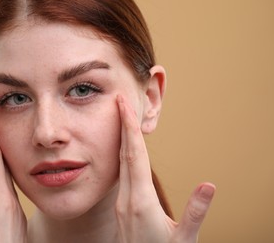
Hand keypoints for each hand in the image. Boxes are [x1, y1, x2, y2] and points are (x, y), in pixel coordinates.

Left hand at [115, 95, 214, 242]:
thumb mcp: (183, 239)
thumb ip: (195, 213)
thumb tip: (209, 185)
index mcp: (140, 202)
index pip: (134, 156)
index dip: (129, 129)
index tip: (123, 106)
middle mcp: (126, 198)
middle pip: (124, 154)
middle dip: (122, 126)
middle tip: (119, 100)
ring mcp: (122, 202)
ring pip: (120, 163)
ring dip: (122, 139)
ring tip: (122, 117)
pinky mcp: (123, 206)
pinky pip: (121, 173)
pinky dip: (124, 155)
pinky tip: (126, 149)